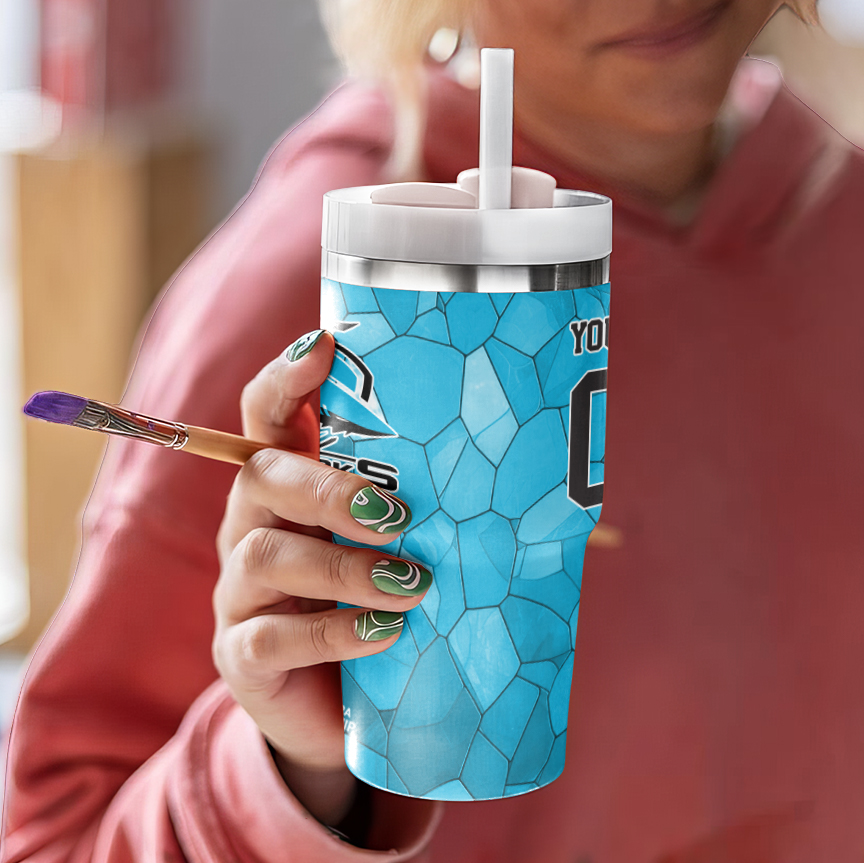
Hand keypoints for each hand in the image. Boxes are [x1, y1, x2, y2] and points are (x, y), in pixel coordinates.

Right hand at [212, 330, 430, 826]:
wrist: (340, 706)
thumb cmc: (378, 604)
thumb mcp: (396, 548)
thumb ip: (426, 507)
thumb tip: (530, 468)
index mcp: (290, 487)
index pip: (268, 415)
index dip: (287, 377)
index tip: (325, 344)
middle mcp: (254, 526)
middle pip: (262, 477)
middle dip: (329, 488)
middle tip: (397, 515)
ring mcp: (241, 592)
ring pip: (264, 554)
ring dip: (343, 567)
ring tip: (411, 586)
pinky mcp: (244, 655)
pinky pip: (268, 638)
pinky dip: (332, 633)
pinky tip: (384, 632)